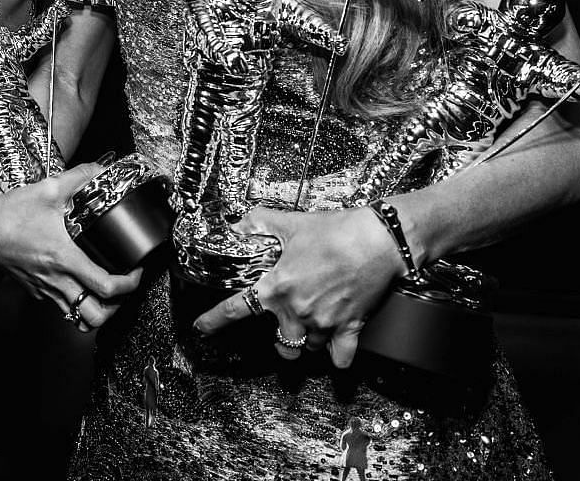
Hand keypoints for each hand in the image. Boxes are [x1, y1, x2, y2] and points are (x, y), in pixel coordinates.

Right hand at [0, 162, 141, 330]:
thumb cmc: (12, 211)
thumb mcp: (48, 188)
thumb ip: (79, 177)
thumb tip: (102, 168)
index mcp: (64, 258)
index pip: (106, 287)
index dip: (129, 284)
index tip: (137, 272)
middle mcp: (56, 280)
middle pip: (96, 316)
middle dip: (117, 308)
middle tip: (124, 288)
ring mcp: (44, 289)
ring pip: (77, 319)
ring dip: (96, 312)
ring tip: (105, 296)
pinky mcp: (34, 290)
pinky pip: (59, 307)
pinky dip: (74, 303)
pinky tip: (78, 285)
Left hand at [191, 205, 404, 366]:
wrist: (378, 240)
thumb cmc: (336, 230)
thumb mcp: (290, 222)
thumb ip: (259, 223)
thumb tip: (238, 223)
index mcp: (277, 287)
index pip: (235, 309)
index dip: (214, 321)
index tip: (201, 328)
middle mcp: (297, 310)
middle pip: (280, 342)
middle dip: (281, 338)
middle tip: (287, 324)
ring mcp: (324, 323)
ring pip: (309, 347)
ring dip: (309, 340)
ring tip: (314, 324)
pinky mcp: (350, 327)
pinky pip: (340, 357)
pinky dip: (338, 356)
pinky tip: (336, 347)